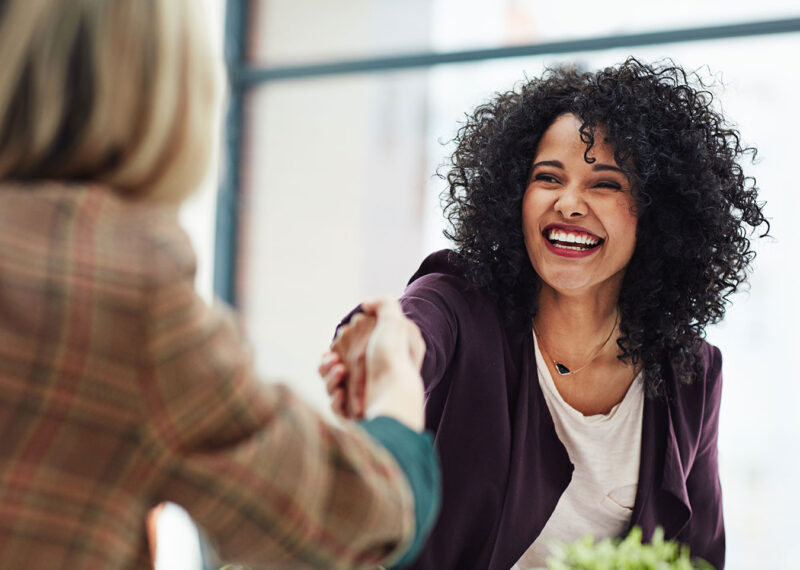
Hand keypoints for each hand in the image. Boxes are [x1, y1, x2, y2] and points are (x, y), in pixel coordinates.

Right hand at [319, 297, 425, 430]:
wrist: (394, 396)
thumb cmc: (393, 358)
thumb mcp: (395, 322)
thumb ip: (383, 304)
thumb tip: (366, 304)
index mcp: (379, 359)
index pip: (351, 349)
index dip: (341, 345)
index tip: (338, 340)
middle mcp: (371, 379)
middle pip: (335, 367)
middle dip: (328, 362)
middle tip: (334, 360)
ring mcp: (362, 399)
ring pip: (331, 386)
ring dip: (329, 377)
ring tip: (339, 371)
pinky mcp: (354, 416)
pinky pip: (336, 406)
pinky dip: (335, 398)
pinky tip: (341, 393)